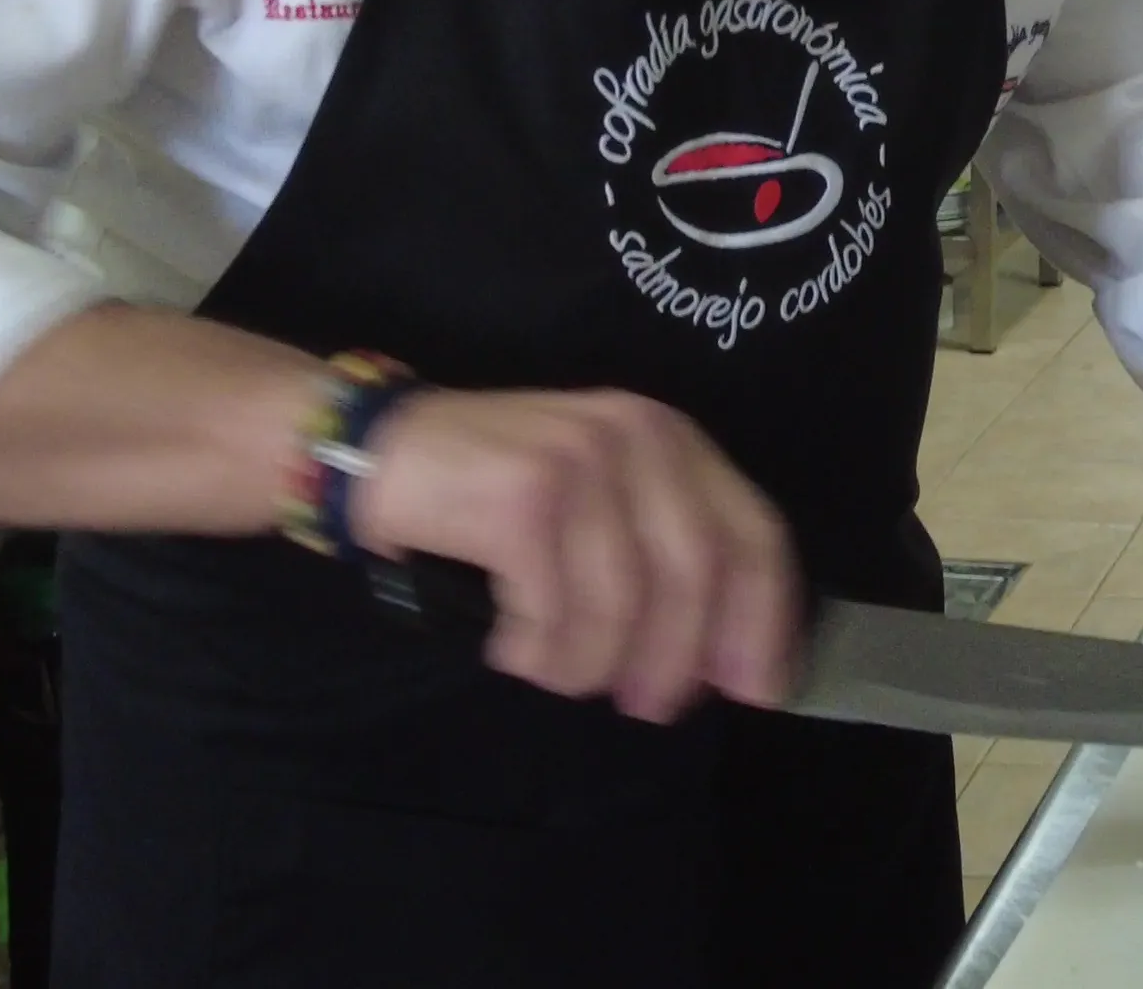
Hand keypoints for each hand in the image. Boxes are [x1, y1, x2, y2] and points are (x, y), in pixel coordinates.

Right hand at [345, 388, 799, 723]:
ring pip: (623, 604)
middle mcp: (635, 436)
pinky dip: (536, 652)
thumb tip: (722, 662)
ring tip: (555, 671)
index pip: (752, 532)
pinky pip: (554, 612)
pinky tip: (510, 648)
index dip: (765, 620)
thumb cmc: (494, 494)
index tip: (757, 690)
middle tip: (646, 705)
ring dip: (592, 665)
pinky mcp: (521, 497)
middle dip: (679, 658)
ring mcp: (578, 461)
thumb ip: (663, 555)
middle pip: (697, 573)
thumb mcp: (599, 500)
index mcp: (670, 439)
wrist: (377, 451)